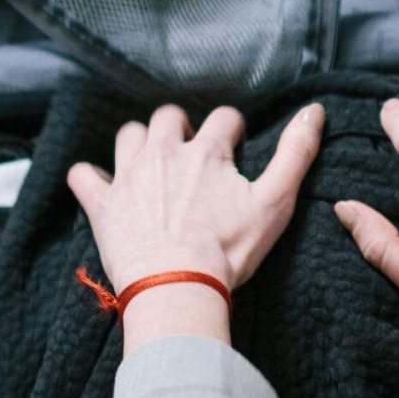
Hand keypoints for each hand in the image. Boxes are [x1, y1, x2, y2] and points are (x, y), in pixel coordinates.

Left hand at [69, 102, 325, 345]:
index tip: (235, 146)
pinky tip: (100, 185)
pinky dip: (90, 177)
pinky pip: (83, 176)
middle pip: (169, 117)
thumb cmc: (229, 250)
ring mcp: (129, 176)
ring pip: (128, 136)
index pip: (224, 118)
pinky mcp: (103, 204)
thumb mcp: (275, 202)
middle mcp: (164, 153)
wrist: (179, 287)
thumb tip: (315, 111)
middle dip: (182, 128)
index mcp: (208, 152)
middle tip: (191, 154)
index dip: (232, 130)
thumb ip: (296, 154)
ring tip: (151, 163)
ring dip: (140, 142)